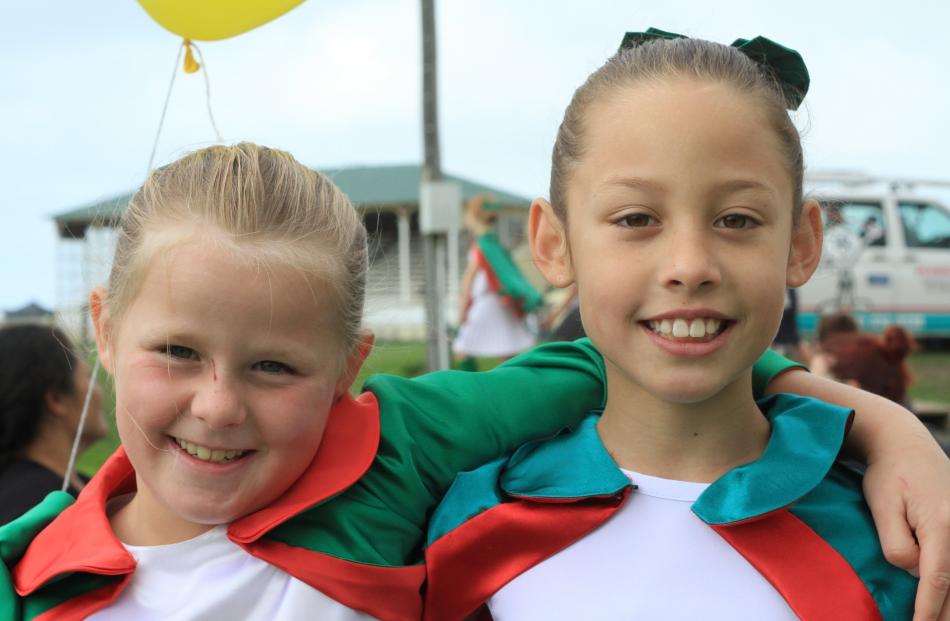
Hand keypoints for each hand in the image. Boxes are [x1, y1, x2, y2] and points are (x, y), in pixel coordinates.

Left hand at [863, 431, 949, 620]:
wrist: (905, 442)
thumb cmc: (887, 473)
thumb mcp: (881, 507)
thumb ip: (896, 544)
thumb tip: (915, 572)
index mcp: (942, 524)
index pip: (937, 580)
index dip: (929, 610)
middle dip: (944, 612)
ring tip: (936, 618)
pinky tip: (945, 598)